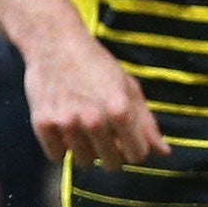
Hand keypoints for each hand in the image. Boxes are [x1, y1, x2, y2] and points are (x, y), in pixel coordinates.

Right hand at [22, 18, 171, 170]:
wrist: (55, 42)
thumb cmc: (97, 65)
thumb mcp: (128, 87)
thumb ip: (147, 123)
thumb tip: (165, 154)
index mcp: (120, 109)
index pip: (138, 155)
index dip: (135, 148)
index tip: (128, 137)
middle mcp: (94, 119)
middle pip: (112, 164)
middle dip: (113, 153)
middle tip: (106, 133)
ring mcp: (66, 122)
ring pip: (84, 161)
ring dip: (86, 149)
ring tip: (83, 124)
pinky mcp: (42, 124)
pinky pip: (57, 156)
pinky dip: (61, 145)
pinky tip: (64, 124)